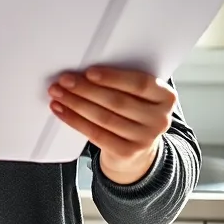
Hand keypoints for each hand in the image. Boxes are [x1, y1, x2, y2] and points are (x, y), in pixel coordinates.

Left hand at [48, 67, 175, 184]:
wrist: (137, 151)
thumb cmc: (133, 113)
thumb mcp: (138, 96)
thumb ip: (123, 83)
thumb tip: (84, 71)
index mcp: (165, 97)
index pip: (139, 83)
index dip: (113, 78)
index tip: (89, 72)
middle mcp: (160, 119)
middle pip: (117, 101)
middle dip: (86, 89)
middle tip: (64, 80)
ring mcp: (145, 138)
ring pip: (104, 118)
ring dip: (75, 103)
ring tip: (58, 93)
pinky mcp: (127, 152)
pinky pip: (95, 134)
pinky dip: (74, 120)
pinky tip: (61, 110)